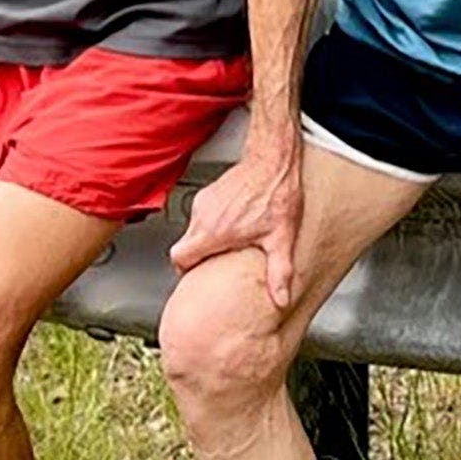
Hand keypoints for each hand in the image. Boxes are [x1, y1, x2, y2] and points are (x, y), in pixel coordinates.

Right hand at [170, 147, 304, 307]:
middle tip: (217, 262)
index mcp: (213, 232)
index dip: (185, 270)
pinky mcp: (209, 191)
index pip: (179, 259)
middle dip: (199, 256)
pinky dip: (214, 222)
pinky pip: (203, 214)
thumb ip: (279, 272)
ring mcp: (204, 202)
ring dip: (208, 238)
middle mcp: (203, 216)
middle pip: (185, 245)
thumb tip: (281, 299)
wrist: (274, 160)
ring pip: (194, 229)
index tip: (198, 274)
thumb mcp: (280, 239)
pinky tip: (235, 223)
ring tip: (231, 242)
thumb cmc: (276, 194)